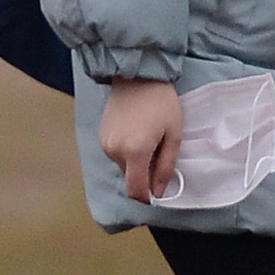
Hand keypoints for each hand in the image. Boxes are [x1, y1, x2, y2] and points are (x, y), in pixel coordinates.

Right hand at [99, 77, 181, 204]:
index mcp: (135, 152)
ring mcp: (105, 144)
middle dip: (144, 174)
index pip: (136, 190)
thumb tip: (158, 192)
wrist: (137, 76)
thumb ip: (166, 167)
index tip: (157, 193)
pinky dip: (127, 152)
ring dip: (135, 162)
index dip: (146, 198)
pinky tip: (136, 132)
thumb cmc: (161, 103)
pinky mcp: (101, 137)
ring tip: (148, 138)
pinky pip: (116, 155)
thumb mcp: (173, 135)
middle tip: (159, 152)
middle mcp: (115, 151)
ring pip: (123, 167)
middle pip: (130, 178)